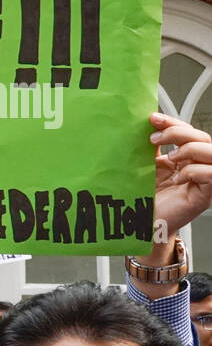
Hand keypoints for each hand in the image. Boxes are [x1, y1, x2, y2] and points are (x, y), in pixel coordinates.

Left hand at [151, 112, 211, 234]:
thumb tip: (145, 126)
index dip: (173, 122)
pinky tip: (178, 177)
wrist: (141, 226)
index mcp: (184, 158)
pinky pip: (211, 174)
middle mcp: (197, 167)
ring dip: (190, 149)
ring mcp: (203, 181)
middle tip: (154, 138)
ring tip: (169, 157)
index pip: (188, 132)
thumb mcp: (145, 167)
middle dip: (178, 132)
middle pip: (203, 137)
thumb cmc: (144, 201)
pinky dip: (194, 170)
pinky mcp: (205, 196)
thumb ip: (150, 148)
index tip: (152, 118)